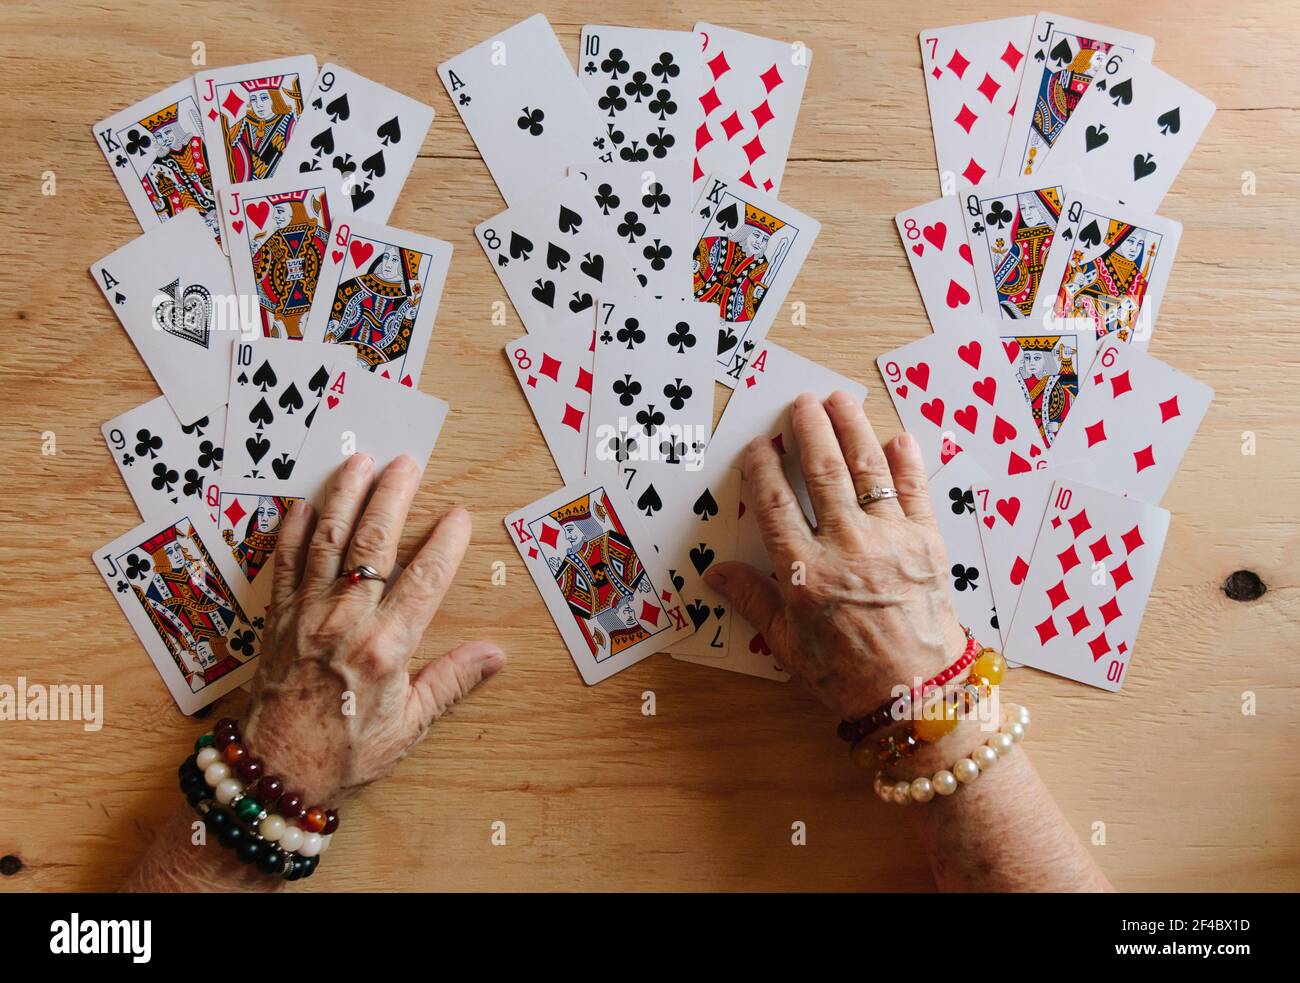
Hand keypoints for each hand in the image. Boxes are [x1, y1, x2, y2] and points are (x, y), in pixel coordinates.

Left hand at [240, 453, 504, 803]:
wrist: (274, 771)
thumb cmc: (344, 751)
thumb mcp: (409, 726)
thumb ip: (451, 682)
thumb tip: (494, 655)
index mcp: (386, 649)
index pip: (424, 580)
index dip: (445, 544)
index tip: (459, 516)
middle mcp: (345, 623)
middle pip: (373, 545)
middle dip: (391, 497)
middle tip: (406, 463)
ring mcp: (307, 615)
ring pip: (328, 542)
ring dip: (344, 497)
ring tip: (358, 462)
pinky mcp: (277, 618)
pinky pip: (284, 563)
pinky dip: (292, 530)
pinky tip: (303, 504)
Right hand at [704, 391, 965, 720]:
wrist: (917, 697)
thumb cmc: (848, 677)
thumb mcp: (788, 645)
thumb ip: (753, 601)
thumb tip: (714, 573)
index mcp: (806, 573)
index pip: (776, 505)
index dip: (763, 469)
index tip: (758, 446)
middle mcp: (847, 547)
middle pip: (824, 473)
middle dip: (810, 431)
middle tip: (800, 402)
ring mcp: (891, 541)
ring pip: (868, 471)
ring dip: (852, 430)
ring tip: (839, 400)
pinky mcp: (927, 544)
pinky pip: (916, 492)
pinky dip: (908, 462)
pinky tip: (898, 437)